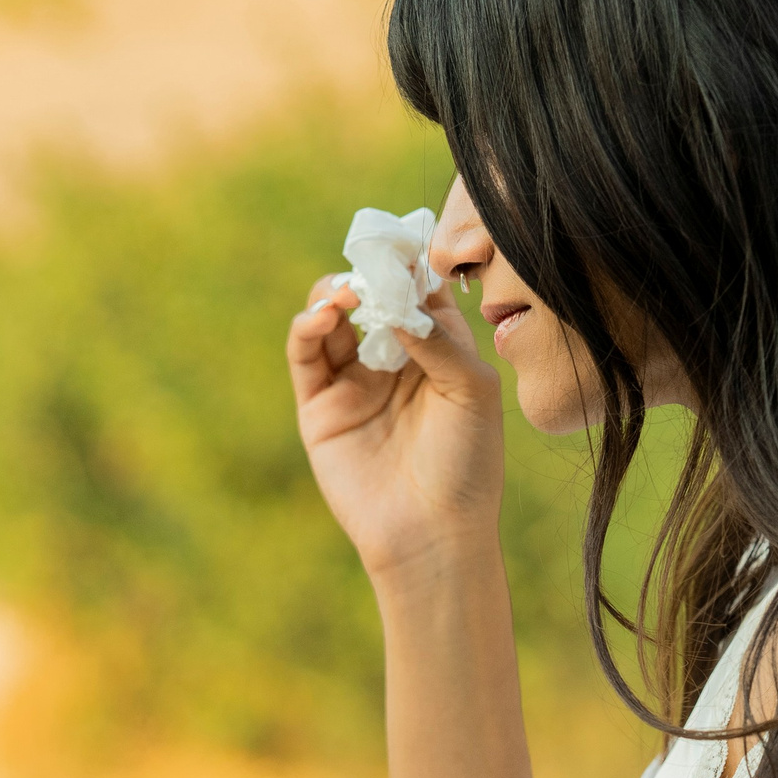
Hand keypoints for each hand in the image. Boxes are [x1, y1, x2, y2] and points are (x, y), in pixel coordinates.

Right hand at [288, 270, 504, 581]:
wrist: (432, 533)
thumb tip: (395, 298)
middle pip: (370, 297)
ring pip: (332, 318)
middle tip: (371, 267)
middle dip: (368, 275)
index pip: (417, 291)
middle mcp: (393, 361)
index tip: (403, 244)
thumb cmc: (467, 465)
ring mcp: (353, 381)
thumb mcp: (471, 390)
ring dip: (335, 294)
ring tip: (347, 293)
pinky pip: (305, 353)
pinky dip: (309, 325)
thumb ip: (438, 338)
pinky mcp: (319, 406)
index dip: (408, 264)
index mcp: (437, 351)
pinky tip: (326, 315)